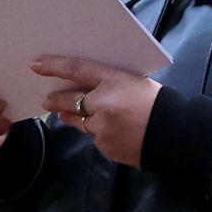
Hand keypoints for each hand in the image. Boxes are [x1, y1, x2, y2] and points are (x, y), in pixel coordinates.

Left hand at [34, 57, 161, 166]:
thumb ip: (108, 84)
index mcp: (114, 80)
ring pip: (79, 121)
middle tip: (46, 99)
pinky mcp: (105, 146)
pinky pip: (94, 137)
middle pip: (69, 99)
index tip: (36, 65)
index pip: (76, 69)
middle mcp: (104, 103)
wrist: (175, 134)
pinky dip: (98, 133)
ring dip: (73, 116)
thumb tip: (81, 92)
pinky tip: (111, 131)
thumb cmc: (157, 103)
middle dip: (55, 99)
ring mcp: (102, 127)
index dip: (54, 66)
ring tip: (63, 112)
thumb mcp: (134, 83)